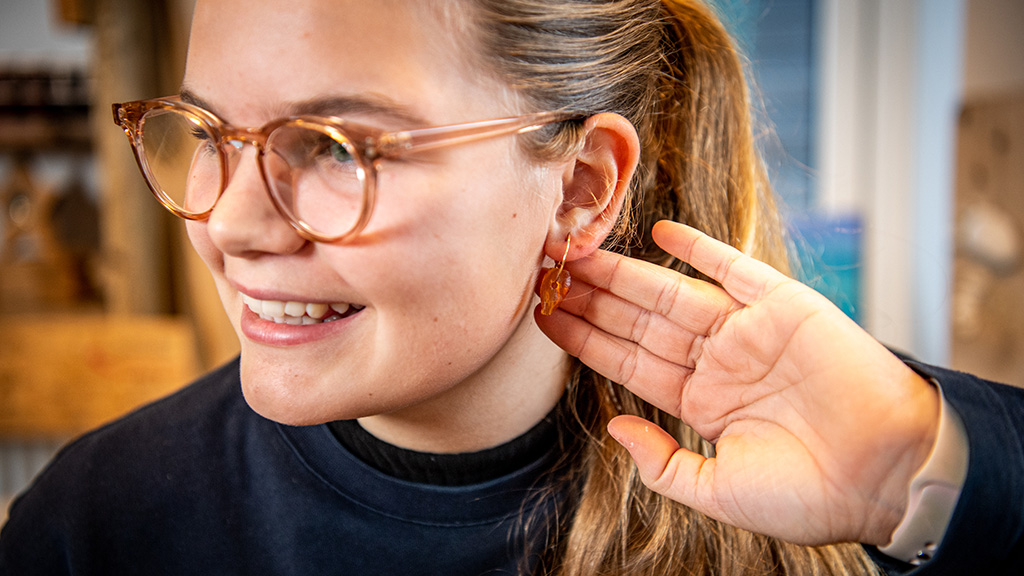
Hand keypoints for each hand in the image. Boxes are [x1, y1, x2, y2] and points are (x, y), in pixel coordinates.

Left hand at [535, 220, 939, 545]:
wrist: (888, 476)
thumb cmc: (810, 496)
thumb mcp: (719, 493)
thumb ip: (663, 463)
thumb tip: (615, 428)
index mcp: (702, 402)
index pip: (628, 361)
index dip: (585, 338)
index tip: (545, 316)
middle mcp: (719, 361)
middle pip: (640, 321)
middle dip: (592, 298)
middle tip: (546, 272)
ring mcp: (749, 331)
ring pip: (672, 293)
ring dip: (624, 272)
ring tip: (577, 253)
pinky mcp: (785, 305)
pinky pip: (735, 268)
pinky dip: (700, 248)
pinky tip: (660, 233)